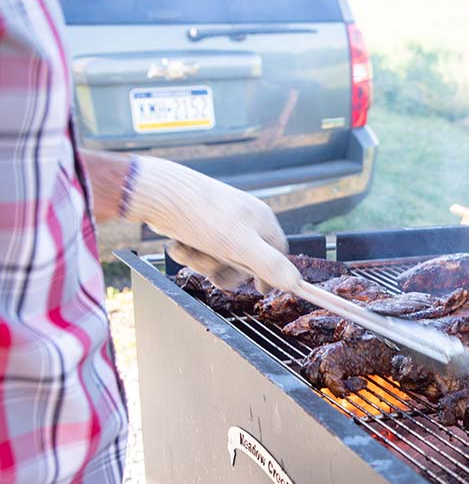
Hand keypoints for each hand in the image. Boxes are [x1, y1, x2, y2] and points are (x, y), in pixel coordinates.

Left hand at [124, 156, 300, 292]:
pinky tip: (181, 244)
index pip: (279, 255)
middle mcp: (245, 220)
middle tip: (212, 272)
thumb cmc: (202, 216)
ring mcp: (222, 222)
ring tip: (190, 251)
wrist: (157, 194)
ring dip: (203, 262)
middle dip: (225, 270)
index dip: (270, 275)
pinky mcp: (200, 225)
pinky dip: (190, 252)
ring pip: (221, 258)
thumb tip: (296, 283)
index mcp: (262, 221)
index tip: (259, 289)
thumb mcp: (241, 246)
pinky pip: (202, 249)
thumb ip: (270, 266)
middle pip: (246, 261)